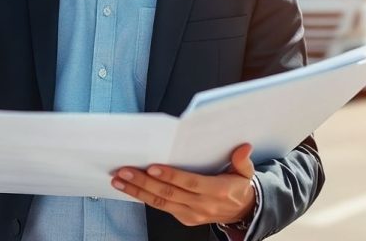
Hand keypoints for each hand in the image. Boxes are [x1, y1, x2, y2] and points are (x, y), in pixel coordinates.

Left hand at [111, 143, 256, 227]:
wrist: (242, 212)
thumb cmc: (239, 187)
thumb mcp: (246, 173)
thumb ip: (243, 161)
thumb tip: (243, 147)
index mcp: (218, 191)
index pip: (190, 184)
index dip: (171, 176)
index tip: (152, 167)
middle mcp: (203, 206)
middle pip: (169, 194)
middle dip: (143, 182)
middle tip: (124, 171)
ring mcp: (192, 215)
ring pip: (160, 203)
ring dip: (137, 191)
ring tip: (119, 179)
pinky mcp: (185, 219)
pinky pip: (162, 208)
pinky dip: (144, 198)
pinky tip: (129, 188)